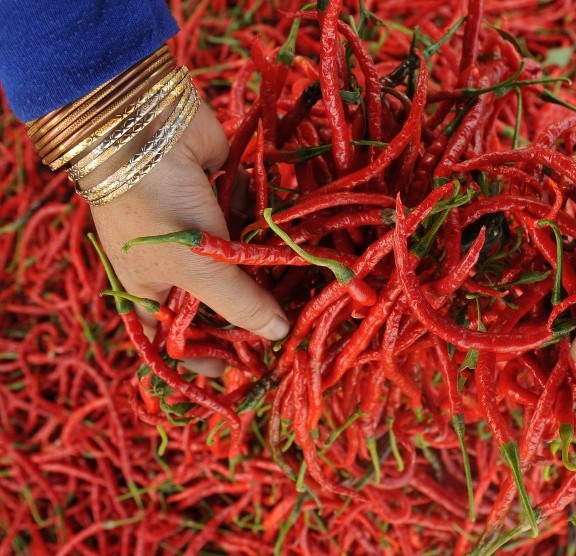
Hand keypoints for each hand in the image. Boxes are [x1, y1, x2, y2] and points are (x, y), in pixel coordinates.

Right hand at [83, 104, 288, 374]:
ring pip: (248, 263)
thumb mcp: (194, 266)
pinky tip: (304, 247)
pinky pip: (258, 226)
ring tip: (313, 293)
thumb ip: (239, 303)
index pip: (183, 336)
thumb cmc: (155, 206)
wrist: (148, 124)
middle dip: (257, 313)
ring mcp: (206, 230)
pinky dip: (275, 234)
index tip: (249, 371)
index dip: (212, 355)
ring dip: (274, 273)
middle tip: (296, 331)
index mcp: (155, 288)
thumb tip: (278, 335)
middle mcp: (181, 263)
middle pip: (225, 300)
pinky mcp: (230, 199)